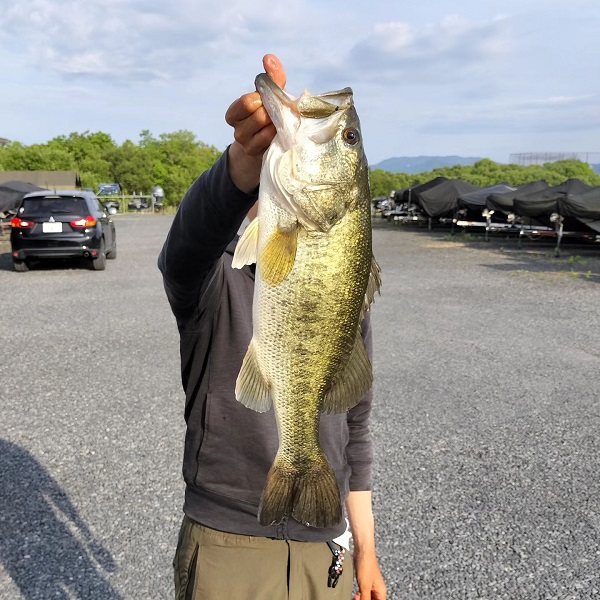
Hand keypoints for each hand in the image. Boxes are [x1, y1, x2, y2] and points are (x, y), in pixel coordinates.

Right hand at [225, 54, 285, 192]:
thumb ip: (271, 78)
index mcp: (234, 114)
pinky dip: (280, 135)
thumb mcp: (270, 96)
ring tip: (281, 122)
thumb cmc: (270, 115)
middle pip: (259, 116)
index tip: (267, 99)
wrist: (270, 145)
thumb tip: (268, 57)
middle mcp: (237, 131)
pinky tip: (281, 133)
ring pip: (266, 130)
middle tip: (279, 112)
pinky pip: (273, 142)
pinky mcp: (259, 156)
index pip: (246, 103)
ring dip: (278, 124)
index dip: (261, 99)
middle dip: (273, 111)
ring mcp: (247, 146)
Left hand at [353, 552, 386, 599]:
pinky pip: (364, 593)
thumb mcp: (364, 586)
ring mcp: (372, 586)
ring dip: (361, 599)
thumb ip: (365, 599)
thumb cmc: (366, 566)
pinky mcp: (366, 581)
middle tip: (357, 599)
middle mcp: (378, 590)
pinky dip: (360, 596)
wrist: (363, 551)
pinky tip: (355, 595)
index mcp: (381, 592)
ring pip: (368, 598)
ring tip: (355, 597)